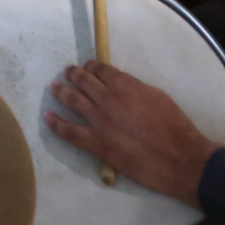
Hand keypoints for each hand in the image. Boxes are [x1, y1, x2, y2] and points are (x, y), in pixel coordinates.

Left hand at [43, 62, 220, 203]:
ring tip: (53, 87)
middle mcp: (107, 98)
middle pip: (83, 81)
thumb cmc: (174, 126)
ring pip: (72, 100)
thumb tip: (121, 86)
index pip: (101, 69)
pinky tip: (47, 117)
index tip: (87, 67)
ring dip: (60, 91)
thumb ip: (135, 88)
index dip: (91, 66)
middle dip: (73, 74)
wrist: (177, 157)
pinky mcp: (95, 143)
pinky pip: (69, 131)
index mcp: (124, 84)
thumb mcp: (156, 96)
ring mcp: (98, 120)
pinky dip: (55, 123)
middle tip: (66, 73)